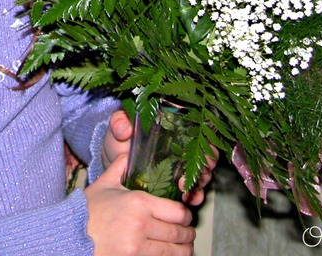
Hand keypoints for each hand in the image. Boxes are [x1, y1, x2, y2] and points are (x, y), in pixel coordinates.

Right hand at [85, 154, 195, 255]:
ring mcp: (137, 246)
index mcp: (139, 202)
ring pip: (173, 251)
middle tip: (188, 234)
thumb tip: (128, 151)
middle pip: (179, 233)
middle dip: (187, 234)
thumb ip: (120, 167)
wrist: (69, 235)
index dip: (186, 215)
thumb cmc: (87, 210)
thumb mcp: (105, 184)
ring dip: (183, 250)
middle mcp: (141, 224)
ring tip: (184, 248)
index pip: (177, 211)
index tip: (185, 217)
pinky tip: (169, 255)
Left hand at [102, 108, 217, 206]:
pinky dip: (196, 195)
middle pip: (207, 150)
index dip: (203, 137)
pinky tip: (189, 199)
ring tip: (185, 189)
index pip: (199, 125)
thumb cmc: (118, 142)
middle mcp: (185, 143)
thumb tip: (125, 129)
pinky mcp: (181, 183)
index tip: (195, 149)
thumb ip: (119, 123)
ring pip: (205, 170)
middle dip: (205, 163)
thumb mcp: (117, 128)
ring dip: (200, 180)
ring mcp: (185, 164)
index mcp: (173, 123)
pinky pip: (196, 189)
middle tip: (189, 172)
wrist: (114, 167)